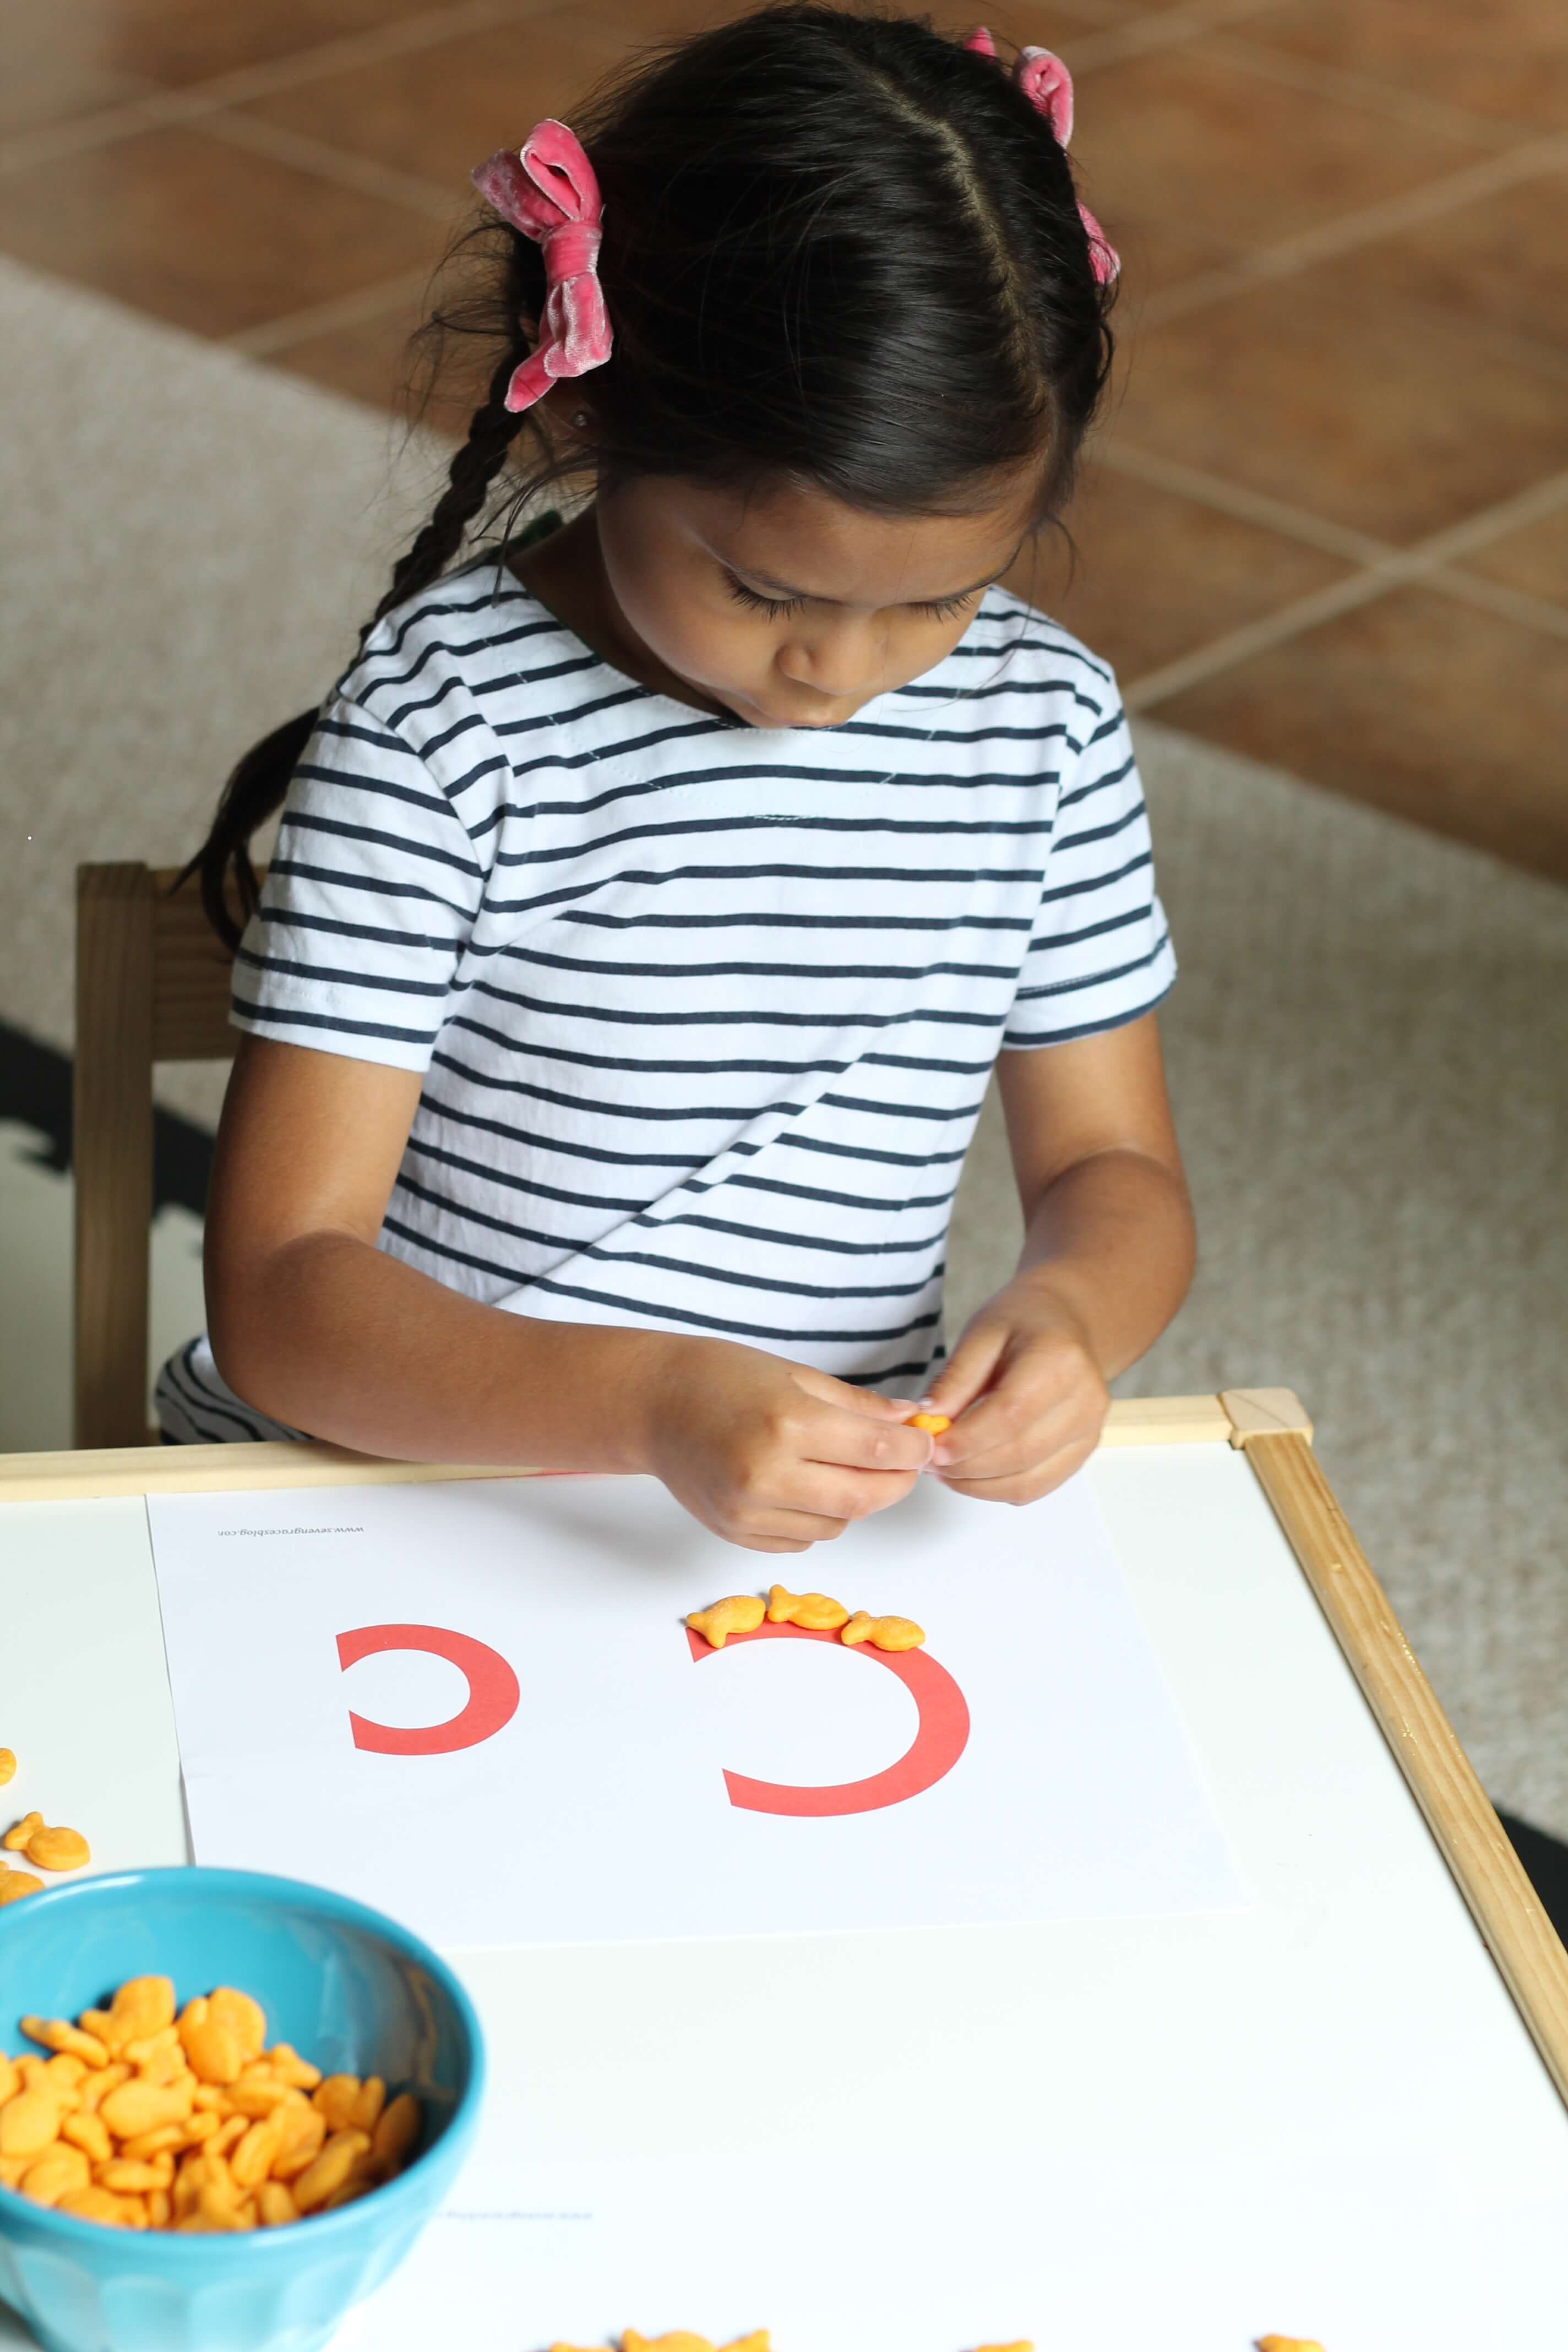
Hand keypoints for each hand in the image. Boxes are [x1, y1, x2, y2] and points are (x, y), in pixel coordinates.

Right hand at [642, 1340, 933, 1551]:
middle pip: (864, 1499)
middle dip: (897, 1483)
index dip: (914, 1450)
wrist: (652, 1404)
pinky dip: (817, 1519)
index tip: (924, 1441)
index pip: (878, 1452)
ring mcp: (747, 1511)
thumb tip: (913, 1423)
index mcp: (787, 1424)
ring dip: (854, 1501)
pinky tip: (802, 1486)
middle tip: (904, 1464)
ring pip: (836, 1525)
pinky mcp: (735, 1533)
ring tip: (839, 1466)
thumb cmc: (722, 1377)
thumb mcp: (797, 1375)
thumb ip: (860, 1406)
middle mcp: (766, 1474)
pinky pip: (802, 1540)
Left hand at [919, 1276, 1109, 1504]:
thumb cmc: (1022, 1322)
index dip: (967, 1439)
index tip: (931, 1447)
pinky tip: (970, 1475)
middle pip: (1020, 1454)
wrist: (1066, 1323)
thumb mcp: (982, 1335)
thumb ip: (955, 1379)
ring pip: (1028, 1482)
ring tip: (944, 1470)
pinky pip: (1037, 1487)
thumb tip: (927, 1422)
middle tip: (928, 1462)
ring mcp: (1089, 1431)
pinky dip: (997, 1490)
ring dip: (978, 1485)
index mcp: (1060, 1360)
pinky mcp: (1083, 1452)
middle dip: (966, 1467)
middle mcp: (1086, 1400)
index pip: (1011, 1414)